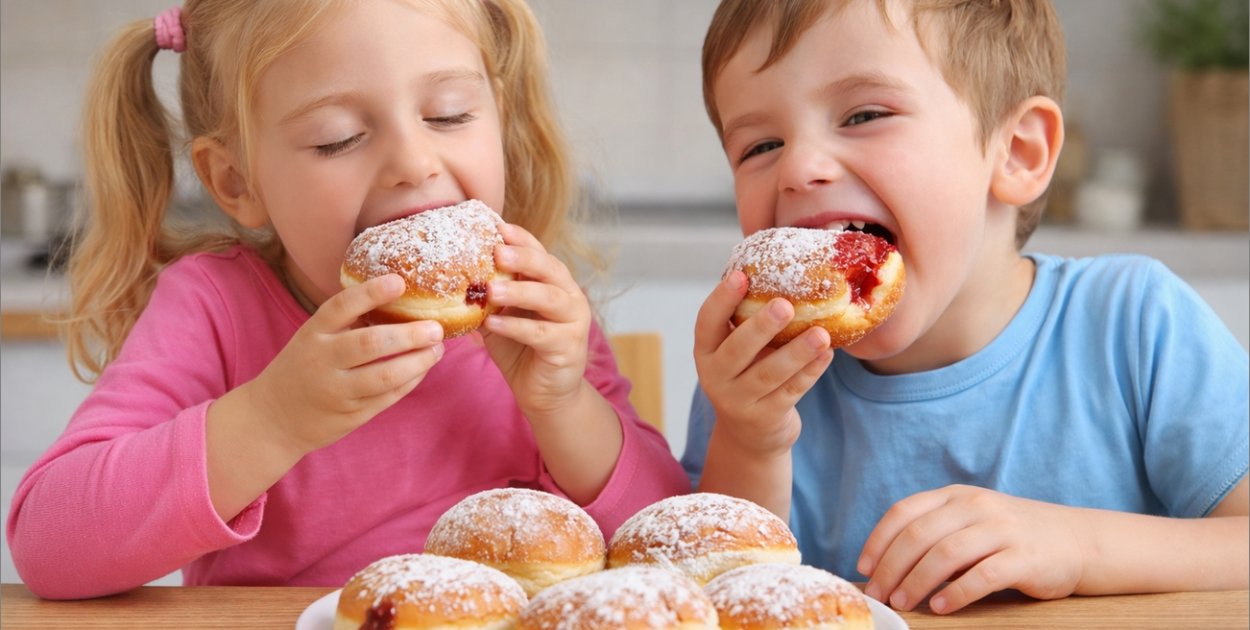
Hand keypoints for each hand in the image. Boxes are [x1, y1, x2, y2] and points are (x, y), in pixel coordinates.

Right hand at [245, 274, 444, 455]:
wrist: (274, 418)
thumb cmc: (303, 367)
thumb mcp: (313, 338)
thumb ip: (345, 322)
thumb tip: (399, 298)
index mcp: (313, 334)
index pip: (340, 307)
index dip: (370, 293)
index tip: (399, 281)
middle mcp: (323, 361)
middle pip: (370, 344)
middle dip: (409, 335)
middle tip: (435, 327)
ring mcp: (337, 391)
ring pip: (385, 376)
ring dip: (418, 362)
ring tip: (437, 349)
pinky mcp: (351, 415)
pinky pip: (388, 397)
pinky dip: (411, 381)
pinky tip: (423, 368)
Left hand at [481, 223, 591, 417]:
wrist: (545, 394)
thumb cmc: (521, 351)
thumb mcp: (502, 318)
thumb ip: (488, 298)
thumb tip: (450, 277)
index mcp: (554, 284)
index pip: (540, 254)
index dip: (523, 239)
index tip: (499, 227)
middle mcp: (569, 297)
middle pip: (550, 269)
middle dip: (524, 257)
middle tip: (497, 251)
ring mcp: (573, 321)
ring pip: (549, 298)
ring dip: (519, 291)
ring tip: (491, 289)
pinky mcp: (568, 347)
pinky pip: (541, 333)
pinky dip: (515, 327)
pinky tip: (493, 324)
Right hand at [693, 271, 833, 455]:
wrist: (750, 434)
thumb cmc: (748, 374)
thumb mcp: (739, 350)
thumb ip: (749, 320)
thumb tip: (784, 270)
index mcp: (706, 351)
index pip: (706, 322)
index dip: (721, 299)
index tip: (741, 276)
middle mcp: (715, 377)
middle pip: (736, 350)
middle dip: (761, 327)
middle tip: (785, 305)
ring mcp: (738, 401)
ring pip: (768, 374)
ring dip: (796, 352)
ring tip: (821, 334)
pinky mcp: (764, 418)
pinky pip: (791, 392)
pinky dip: (810, 372)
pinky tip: (827, 355)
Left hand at [859, 484, 1087, 613]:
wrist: (1075, 540)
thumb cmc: (1011, 537)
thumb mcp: (970, 522)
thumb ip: (934, 534)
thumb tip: (885, 567)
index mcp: (955, 496)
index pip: (904, 512)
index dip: (878, 540)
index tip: (863, 567)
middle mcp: (976, 506)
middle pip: (918, 535)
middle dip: (891, 568)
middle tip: (879, 595)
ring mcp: (1001, 529)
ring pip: (945, 554)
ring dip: (917, 582)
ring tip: (903, 603)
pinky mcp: (1024, 557)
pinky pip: (982, 575)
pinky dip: (956, 593)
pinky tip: (940, 607)